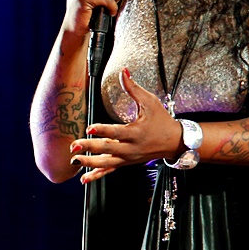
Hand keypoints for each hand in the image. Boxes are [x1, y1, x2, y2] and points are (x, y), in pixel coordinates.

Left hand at [68, 69, 183, 182]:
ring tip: (74, 161)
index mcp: (136, 132)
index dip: (103, 130)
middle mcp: (131, 148)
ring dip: (89, 163)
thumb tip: (123, 71)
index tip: (89, 128)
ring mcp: (128, 158)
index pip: (117, 131)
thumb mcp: (150, 102)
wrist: (174, 142)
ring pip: (107, 162)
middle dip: (90, 147)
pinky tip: (84, 179)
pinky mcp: (126, 163)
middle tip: (74, 146)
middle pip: (108, 149)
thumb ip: (133, 88)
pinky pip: (110, 170)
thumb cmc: (162, 120)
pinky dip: (97, 175)